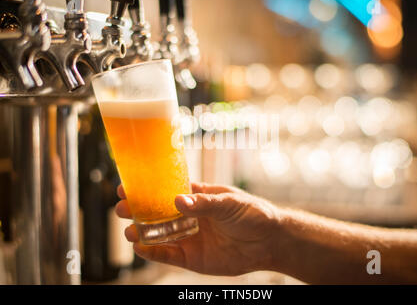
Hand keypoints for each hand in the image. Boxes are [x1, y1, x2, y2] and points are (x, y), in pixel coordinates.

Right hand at [115, 182, 280, 275]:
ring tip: (129, 229)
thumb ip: (204, 203)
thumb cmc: (252, 213)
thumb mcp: (229, 202)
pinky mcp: (192, 257)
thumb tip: (178, 201)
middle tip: (121, 208)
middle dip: (137, 210)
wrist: (269, 241)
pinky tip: (141, 247)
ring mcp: (189, 237)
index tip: (127, 185)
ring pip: (158, 234)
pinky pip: (168, 254)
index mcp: (197, 197)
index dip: (147, 188)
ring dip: (141, 232)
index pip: (166, 190)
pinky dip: (153, 252)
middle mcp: (189, 216)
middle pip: (156, 213)